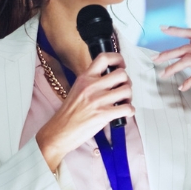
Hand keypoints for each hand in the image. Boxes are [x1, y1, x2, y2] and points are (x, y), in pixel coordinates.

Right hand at [35, 51, 133, 171]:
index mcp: (85, 78)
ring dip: (129, 97)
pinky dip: (130, 111)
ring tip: (123, 102)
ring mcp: (98, 100)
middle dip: (127, 82)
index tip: (121, 66)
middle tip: (123, 89)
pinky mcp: (104, 114)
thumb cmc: (69, 113)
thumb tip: (111, 79)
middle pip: (122, 74)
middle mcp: (92, 86)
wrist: (59, 131)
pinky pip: (127, 108)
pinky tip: (125, 113)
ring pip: (127, 90)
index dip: (118, 59)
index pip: (104, 58)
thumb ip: (92, 82)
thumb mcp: (77, 89)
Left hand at [156, 26, 190, 143]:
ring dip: (173, 68)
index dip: (177, 30)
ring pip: (189, 60)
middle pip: (187, 47)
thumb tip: (187, 46)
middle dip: (168, 53)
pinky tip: (182, 87)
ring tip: (164, 75)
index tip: (163, 28)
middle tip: (155, 59)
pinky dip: (187, 82)